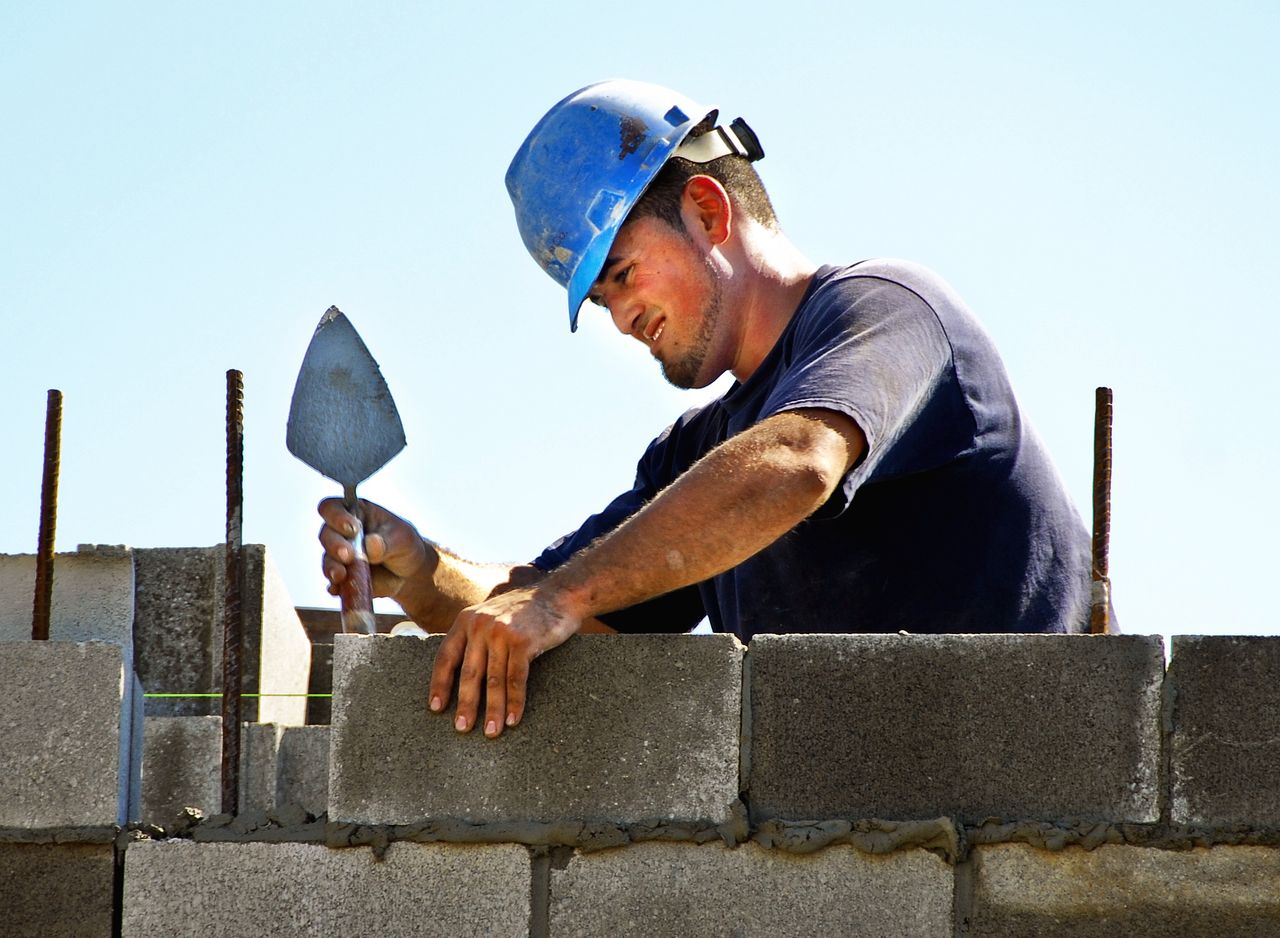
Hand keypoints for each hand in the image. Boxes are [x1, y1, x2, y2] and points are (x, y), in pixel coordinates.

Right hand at [317, 497, 430, 601]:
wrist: (409, 571)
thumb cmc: (404, 544)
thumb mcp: (402, 538)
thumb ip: (387, 541)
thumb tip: (371, 543)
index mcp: (354, 514)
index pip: (332, 508)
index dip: (336, 516)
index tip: (352, 529)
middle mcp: (341, 534)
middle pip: (326, 535)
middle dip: (335, 546)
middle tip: (348, 555)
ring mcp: (339, 557)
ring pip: (327, 561)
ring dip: (332, 568)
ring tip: (342, 575)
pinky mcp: (343, 578)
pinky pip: (333, 583)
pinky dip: (335, 587)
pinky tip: (339, 589)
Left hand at [428, 585, 581, 737]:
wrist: (559, 594)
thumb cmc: (525, 611)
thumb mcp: (492, 615)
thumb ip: (476, 636)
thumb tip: (464, 676)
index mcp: (467, 620)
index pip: (446, 657)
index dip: (439, 684)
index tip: (435, 708)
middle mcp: (480, 625)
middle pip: (469, 673)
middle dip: (465, 704)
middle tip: (462, 728)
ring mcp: (501, 633)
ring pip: (493, 680)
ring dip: (492, 710)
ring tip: (491, 731)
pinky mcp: (523, 641)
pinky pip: (516, 678)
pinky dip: (515, 702)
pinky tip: (514, 719)